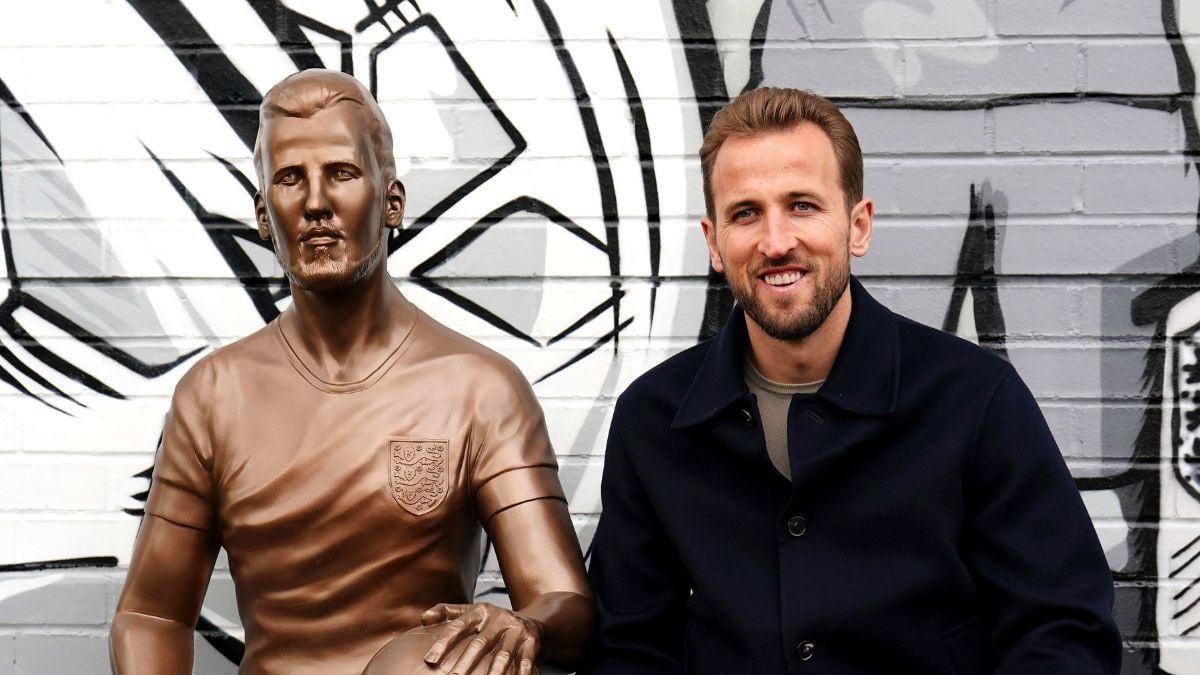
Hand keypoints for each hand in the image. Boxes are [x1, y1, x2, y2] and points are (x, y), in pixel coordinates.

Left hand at [419, 602, 542, 674]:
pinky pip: (525, 660)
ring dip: (494, 670)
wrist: (531, 621)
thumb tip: (423, 619)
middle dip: (466, 662)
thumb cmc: (492, 621)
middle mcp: (498, 619)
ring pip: (503, 654)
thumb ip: (445, 612)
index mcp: (480, 611)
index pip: (458, 626)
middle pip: (480, 643)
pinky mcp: (531, 642)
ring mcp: (516, 630)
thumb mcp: (470, 611)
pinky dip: (519, 673)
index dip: (444, 643)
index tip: (429, 660)